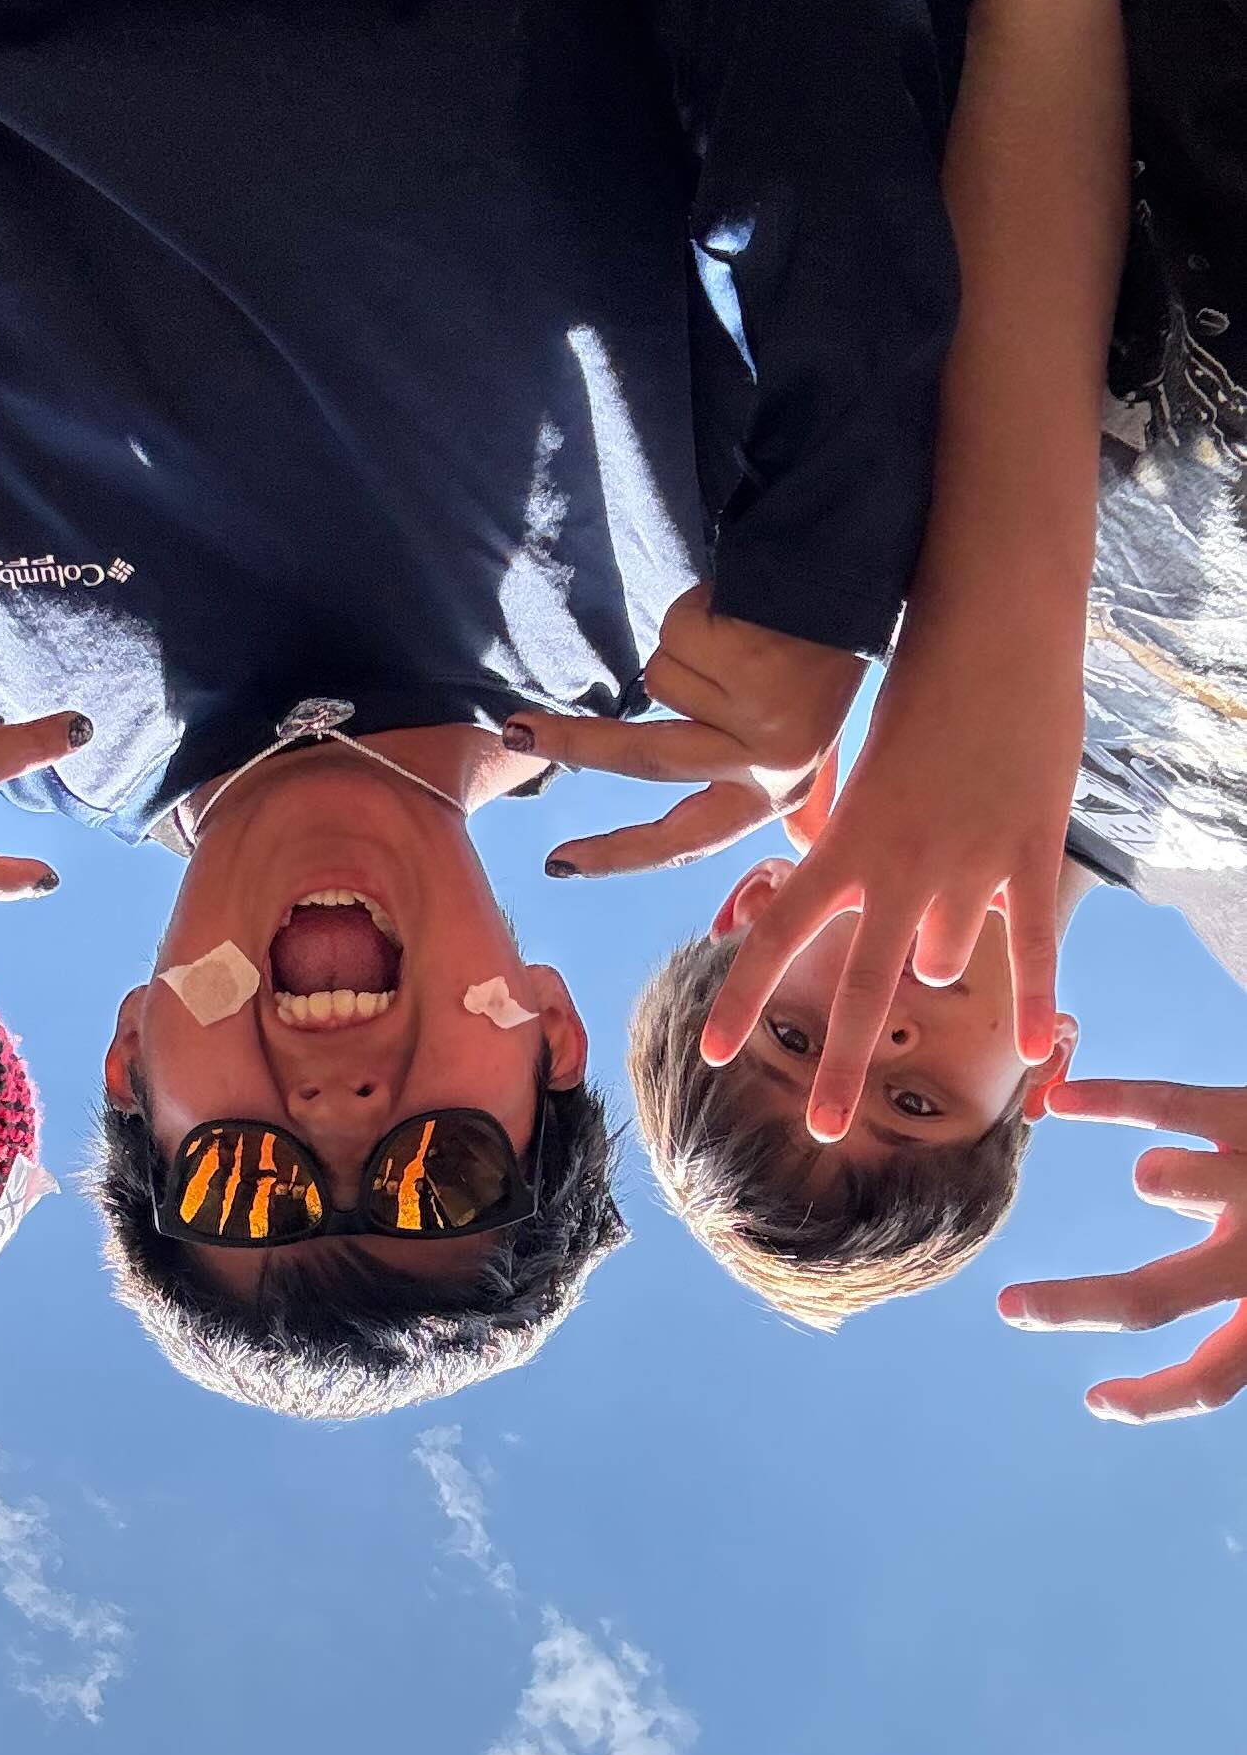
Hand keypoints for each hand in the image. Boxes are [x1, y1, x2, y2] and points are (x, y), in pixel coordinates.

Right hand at [502, 586, 861, 876]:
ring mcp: (762, 711)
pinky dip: (695, 611)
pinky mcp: (753, 657)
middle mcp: (771, 765)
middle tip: (514, 734)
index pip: (683, 840)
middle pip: (644, 757)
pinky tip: (739, 609)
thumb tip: (682, 837)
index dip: (618, 855)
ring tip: (737, 631)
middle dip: (574, 744)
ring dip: (682, 646)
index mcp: (772, 794)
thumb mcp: (787, 741)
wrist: (856, 585)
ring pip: (662, 681)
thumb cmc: (814, 667)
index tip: (562, 865)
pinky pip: (678, 632)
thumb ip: (737, 782)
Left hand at [696, 600, 1083, 1136]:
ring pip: (945, 960)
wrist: (993, 625)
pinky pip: (1028, 944)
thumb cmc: (922, 687)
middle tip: (822, 1130)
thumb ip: (860, 850)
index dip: (743, 999)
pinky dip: (1036, 999)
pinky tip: (1038, 1053)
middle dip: (840, 1066)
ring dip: (945, 951)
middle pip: (859, 988)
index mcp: (842, 841)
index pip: (775, 934)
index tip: (717, 1055)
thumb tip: (856, 910)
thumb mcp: (870, 775)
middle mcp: (895, 865)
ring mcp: (965, 863)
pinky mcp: (1028, 851)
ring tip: (956, 884)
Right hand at [999, 1078, 1246, 1420]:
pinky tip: (1063, 1102)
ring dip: (1167, 1179)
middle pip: (1147, 1297)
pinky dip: (1110, 1100)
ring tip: (1159, 1176)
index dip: (1149, 1401)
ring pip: (1174, 1181)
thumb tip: (1191, 1349)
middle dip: (1071, 1305)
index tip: (1099, 1399)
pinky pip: (1171, 1102)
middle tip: (1013, 1308)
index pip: (1208, 1380)